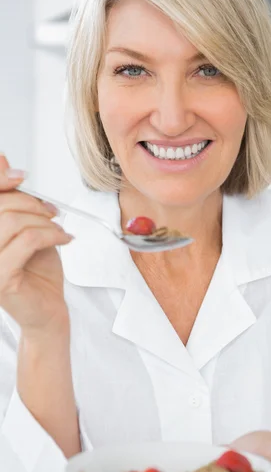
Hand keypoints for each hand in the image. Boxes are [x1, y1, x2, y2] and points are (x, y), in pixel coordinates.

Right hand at [0, 154, 72, 334]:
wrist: (47, 310)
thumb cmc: (36, 271)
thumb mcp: (26, 228)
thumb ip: (13, 200)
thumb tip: (4, 161)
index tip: (22, 177)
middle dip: (31, 203)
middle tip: (53, 212)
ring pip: (13, 221)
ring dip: (44, 221)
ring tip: (59, 229)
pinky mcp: (0, 279)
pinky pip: (27, 241)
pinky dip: (51, 234)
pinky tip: (63, 239)